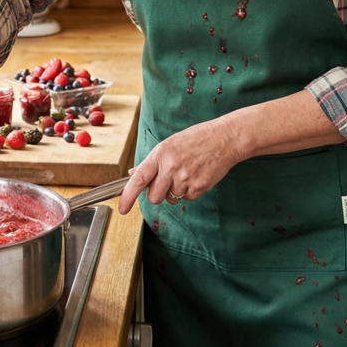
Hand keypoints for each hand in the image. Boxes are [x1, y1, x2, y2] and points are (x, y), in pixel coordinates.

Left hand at [117, 120, 243, 214]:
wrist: (224, 138)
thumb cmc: (196, 139)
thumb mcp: (170, 144)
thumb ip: (152, 161)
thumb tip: (133, 174)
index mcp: (161, 154)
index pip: (139, 179)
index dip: (128, 196)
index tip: (122, 208)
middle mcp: (171, 166)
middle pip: (154, 197)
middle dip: (157, 194)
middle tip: (167, 182)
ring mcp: (186, 178)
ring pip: (171, 199)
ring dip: (176, 192)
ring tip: (186, 173)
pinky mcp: (199, 186)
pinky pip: (187, 199)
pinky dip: (190, 192)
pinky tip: (196, 176)